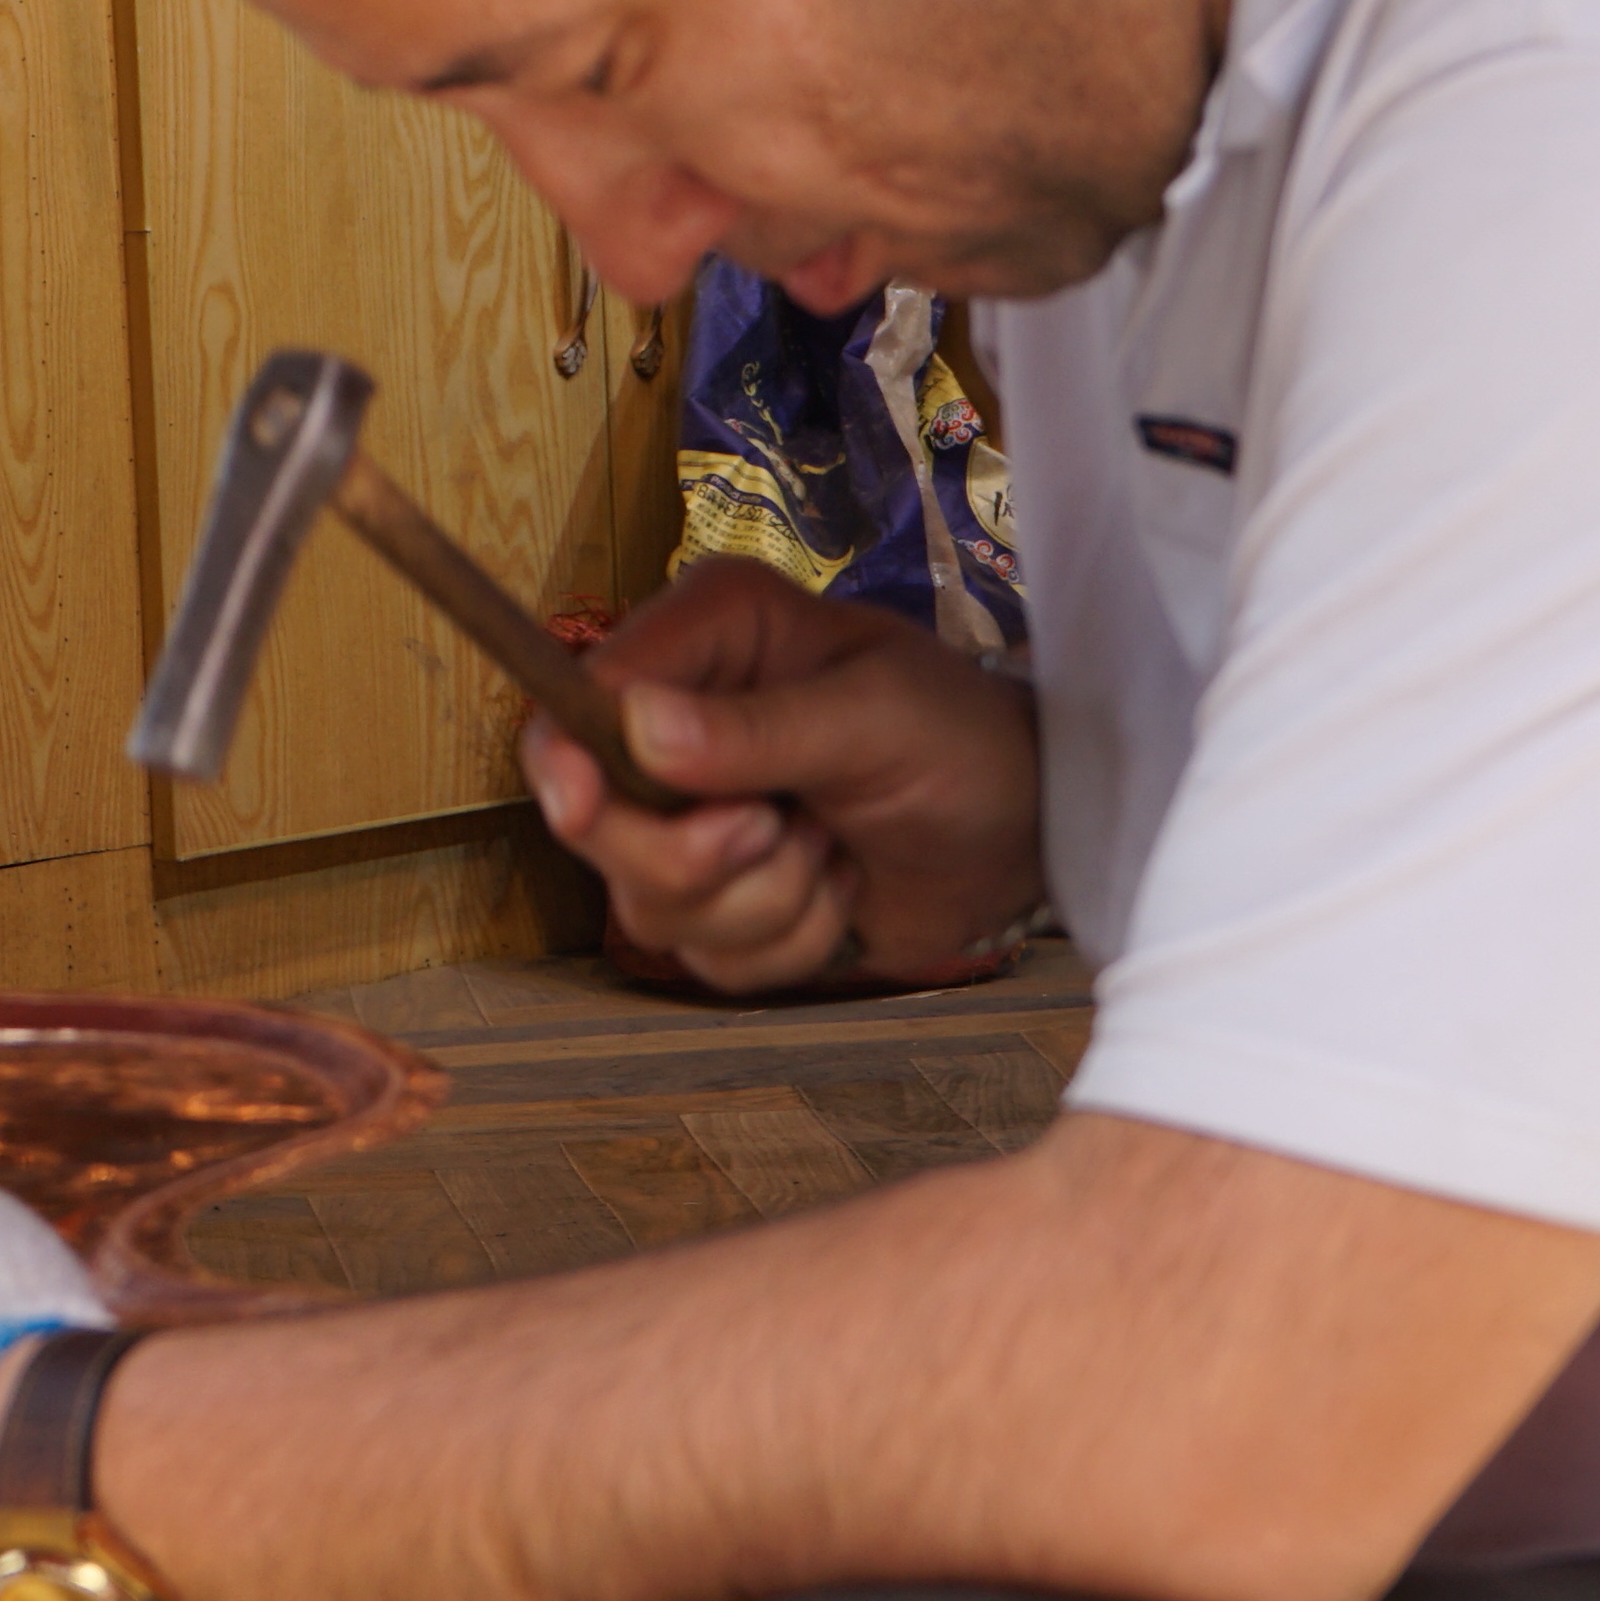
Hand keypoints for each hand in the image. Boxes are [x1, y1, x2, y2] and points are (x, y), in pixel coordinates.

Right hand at [523, 566, 1040, 995]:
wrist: (1031, 830)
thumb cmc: (966, 739)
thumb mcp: (875, 716)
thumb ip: (759, 730)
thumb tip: (637, 729)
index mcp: (706, 640)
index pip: (581, 697)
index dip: (567, 759)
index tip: (586, 804)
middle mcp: (677, 727)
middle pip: (591, 820)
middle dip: (691, 852)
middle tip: (776, 827)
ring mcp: (692, 823)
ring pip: (648, 906)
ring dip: (762, 899)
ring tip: (831, 848)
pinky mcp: (724, 905)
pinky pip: (709, 961)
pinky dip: (789, 942)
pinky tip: (840, 890)